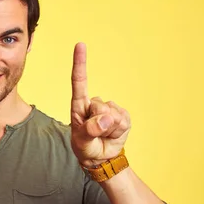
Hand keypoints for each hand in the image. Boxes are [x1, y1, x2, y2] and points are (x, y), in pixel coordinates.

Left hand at [70, 42, 130, 167]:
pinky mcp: (123, 116)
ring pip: (113, 115)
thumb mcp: (82, 142)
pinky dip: (119, 132)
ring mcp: (110, 109)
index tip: (80, 45)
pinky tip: (113, 134)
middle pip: (100, 107)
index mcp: (79, 106)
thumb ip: (90, 130)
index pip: (79, 82)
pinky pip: (124, 121)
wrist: (101, 158)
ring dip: (109, 130)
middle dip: (98, 124)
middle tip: (95, 135)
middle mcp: (94, 104)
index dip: (80, 63)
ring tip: (103, 136)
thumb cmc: (86, 148)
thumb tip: (106, 119)